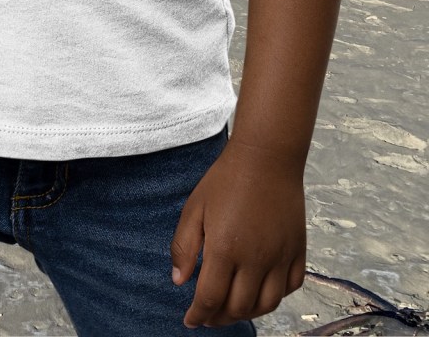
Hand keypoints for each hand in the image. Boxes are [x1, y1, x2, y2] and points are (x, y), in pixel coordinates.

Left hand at [170, 138, 306, 328]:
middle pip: (238, 307)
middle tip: (208, 315)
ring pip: (266, 305)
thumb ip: (184, 246)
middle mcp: (255, 259)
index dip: (198, 315)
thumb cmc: (226, 179)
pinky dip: (275, 297)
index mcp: (224, 248)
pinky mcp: (297, 250)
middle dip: (219, 317)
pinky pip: (290, 288)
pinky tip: (260, 290)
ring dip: (247, 312)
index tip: (190, 320)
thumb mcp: (194, 208)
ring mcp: (280, 256)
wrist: (266, 157)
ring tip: (232, 307)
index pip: (210, 298)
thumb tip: (180, 281)